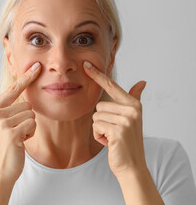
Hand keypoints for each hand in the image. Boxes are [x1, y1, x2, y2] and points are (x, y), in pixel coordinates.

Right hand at [0, 62, 40, 182]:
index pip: (13, 88)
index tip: (37, 66)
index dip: (26, 77)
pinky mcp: (12, 133)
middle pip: (27, 104)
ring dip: (28, 127)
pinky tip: (20, 141)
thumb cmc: (1, 144)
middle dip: (26, 119)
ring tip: (17, 136)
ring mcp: (2, 123)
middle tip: (15, 131)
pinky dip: (30, 133)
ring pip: (31, 114)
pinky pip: (32, 124)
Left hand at [83, 61, 147, 176]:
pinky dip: (98, 136)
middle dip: (101, 121)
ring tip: (112, 137)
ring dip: (99, 129)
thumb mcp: (132, 118)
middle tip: (113, 132)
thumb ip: (134, 98)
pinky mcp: (118, 131)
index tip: (86, 64)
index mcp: (133, 104)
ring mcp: (126, 120)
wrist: (132, 166)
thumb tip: (142, 82)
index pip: (111, 86)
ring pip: (95, 116)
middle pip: (98, 106)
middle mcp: (132, 110)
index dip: (97, 75)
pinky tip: (109, 143)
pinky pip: (96, 126)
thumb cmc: (127, 141)